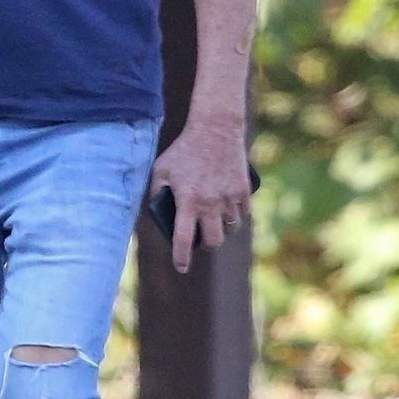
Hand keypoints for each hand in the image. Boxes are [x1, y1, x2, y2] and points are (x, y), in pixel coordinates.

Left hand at [148, 118, 250, 274]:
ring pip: (230, 229)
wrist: (215, 130)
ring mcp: (229, 198)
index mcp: (187, 202)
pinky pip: (243, 214)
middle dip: (206, 245)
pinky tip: (228, 212)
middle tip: (200, 239)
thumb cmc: (183, 150)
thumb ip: (155, 192)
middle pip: (213, 242)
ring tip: (214, 223)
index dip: (181, 258)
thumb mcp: (161, 169)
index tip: (181, 267)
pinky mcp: (244, 191)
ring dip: (222, 230)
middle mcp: (210, 204)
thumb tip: (155, 210)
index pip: (183, 239)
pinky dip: (236, 216)